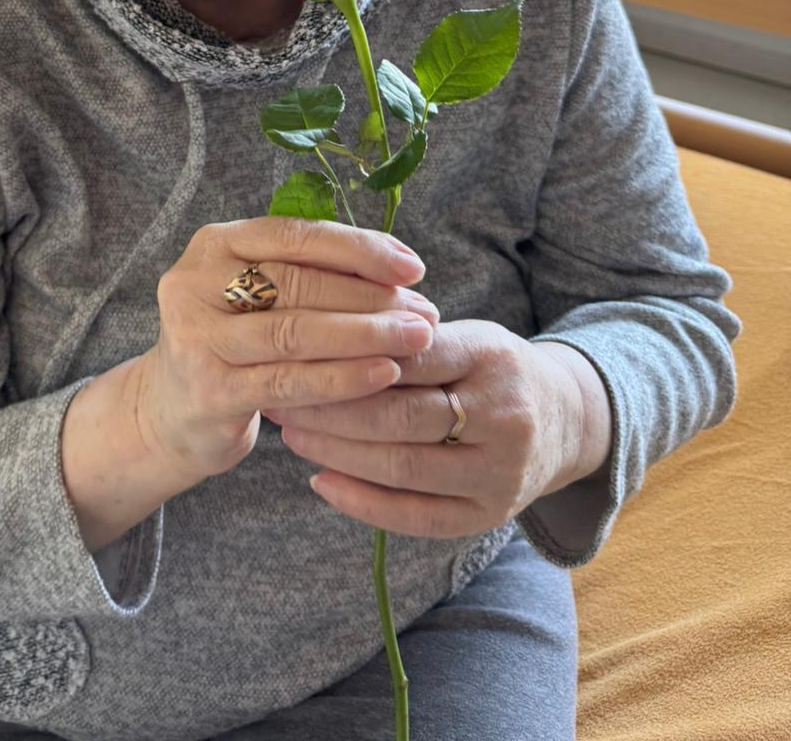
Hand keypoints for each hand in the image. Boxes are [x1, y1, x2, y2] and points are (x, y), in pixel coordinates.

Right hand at [135, 216, 437, 482]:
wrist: (171, 411)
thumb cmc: (235, 342)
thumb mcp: (257, 295)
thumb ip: (309, 273)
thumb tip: (401, 272)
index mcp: (214, 243)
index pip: (296, 234)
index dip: (358, 248)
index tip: (413, 266)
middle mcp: (196, 281)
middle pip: (298, 282)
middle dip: (371, 297)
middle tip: (426, 312)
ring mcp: (197, 337)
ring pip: (295, 331)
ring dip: (365, 334)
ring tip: (416, 339)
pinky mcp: (209, 390)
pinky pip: (288, 381)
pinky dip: (343, 377)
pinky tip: (385, 374)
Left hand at [264, 318, 599, 537]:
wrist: (567, 420)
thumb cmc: (492, 368)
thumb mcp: (466, 334)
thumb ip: (407, 335)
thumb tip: (321, 330)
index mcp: (493, 357)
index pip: (410, 355)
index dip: (349, 353)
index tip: (296, 349)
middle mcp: (504, 417)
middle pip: (401, 416)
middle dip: (331, 408)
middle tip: (280, 395)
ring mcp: (501, 473)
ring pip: (402, 467)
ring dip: (336, 453)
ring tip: (291, 433)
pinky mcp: (489, 516)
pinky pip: (417, 517)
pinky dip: (362, 503)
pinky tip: (321, 482)